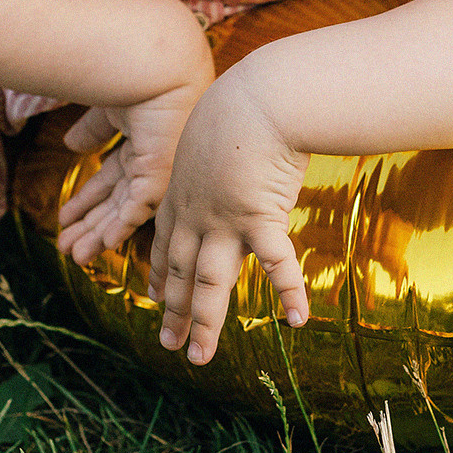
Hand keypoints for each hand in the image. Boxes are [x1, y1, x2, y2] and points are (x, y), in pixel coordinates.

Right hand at [55, 78, 207, 265]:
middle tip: (67, 250)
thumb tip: (69, 145)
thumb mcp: (106, 110)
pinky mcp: (161, 174)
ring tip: (75, 257)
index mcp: (141, 149)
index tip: (64, 220)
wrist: (157, 64)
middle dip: (90, 228)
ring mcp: (158, 172)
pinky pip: (139, 208)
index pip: (110, 184)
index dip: (86, 204)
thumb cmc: (135, 76)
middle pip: (116, 205)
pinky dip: (121, 227)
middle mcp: (151, 164)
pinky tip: (102, 244)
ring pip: (125, 213)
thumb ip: (91, 131)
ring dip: (99, 235)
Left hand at [149, 75, 309, 364]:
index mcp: (182, 193)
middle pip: (183, 272)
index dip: (162, 273)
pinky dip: (287, 291)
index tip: (155, 296)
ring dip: (204, 322)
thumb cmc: (242, 106)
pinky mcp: (257, 215)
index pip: (167, 242)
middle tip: (169, 344)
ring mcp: (223, 218)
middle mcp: (196, 213)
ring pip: (211, 281)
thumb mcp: (213, 134)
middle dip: (175, 311)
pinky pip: (274, 262)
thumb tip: (226, 164)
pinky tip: (297, 320)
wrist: (257, 95)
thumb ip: (215, 159)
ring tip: (198, 357)